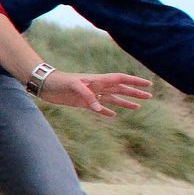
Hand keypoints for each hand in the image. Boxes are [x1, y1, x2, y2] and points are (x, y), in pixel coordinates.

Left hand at [37, 70, 151, 117]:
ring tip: (138, 107)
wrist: (44, 85)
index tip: (148, 84)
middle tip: (149, 96)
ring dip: (125, 102)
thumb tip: (99, 108)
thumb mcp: (73, 86)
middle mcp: (96, 87)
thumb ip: (87, 95)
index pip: (120, 79)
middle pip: (120, 89)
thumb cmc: (59, 81)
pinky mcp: (82, 102)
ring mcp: (90, 95)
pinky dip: (106, 111)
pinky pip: (98, 107)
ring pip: (112, 99)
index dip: (134, 82)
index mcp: (97, 80)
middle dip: (134, 93)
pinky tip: (113, 115)